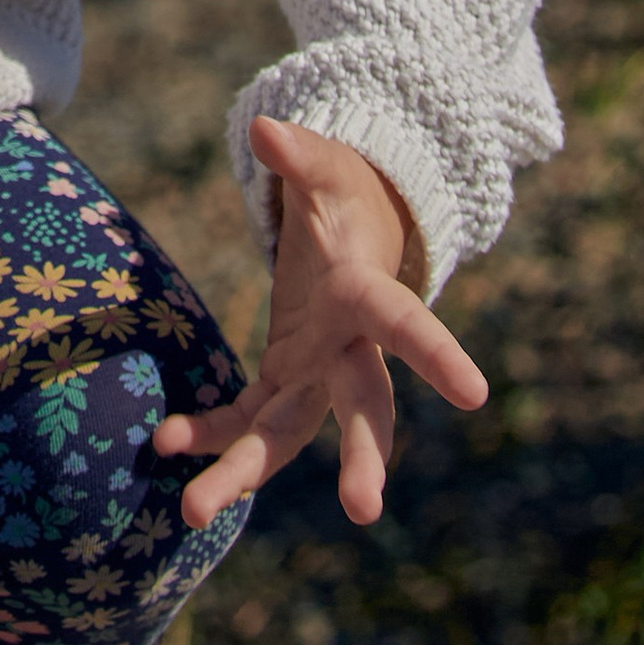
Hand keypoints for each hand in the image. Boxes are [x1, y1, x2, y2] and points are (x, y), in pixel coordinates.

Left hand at [153, 115, 486, 529]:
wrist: (345, 236)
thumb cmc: (341, 198)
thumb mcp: (324, 172)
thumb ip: (300, 155)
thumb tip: (266, 130)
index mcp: (369, 297)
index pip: (407, 324)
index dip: (439, 355)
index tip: (477, 395)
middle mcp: (349, 349)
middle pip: (363, 407)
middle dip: (364, 458)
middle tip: (363, 511)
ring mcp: (315, 373)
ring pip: (288, 435)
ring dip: (243, 473)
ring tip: (195, 515)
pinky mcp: (282, 380)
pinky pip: (246, 417)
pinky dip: (210, 432)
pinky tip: (166, 443)